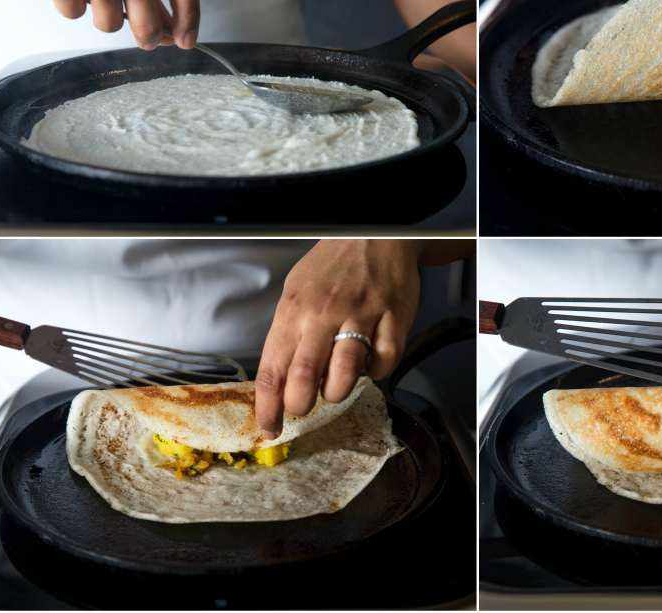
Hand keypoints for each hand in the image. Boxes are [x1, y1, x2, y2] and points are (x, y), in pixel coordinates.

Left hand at [254, 240, 423, 432]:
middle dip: (300, 406)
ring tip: (336, 387)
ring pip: (344, 375)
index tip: (269, 427)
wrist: (374, 235)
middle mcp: (323, 314)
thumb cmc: (332, 267)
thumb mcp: (295, 292)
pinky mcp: (393, 317)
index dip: (268, 407)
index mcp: (293, 310)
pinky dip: (376, 372)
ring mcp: (361, 315)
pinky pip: (384, 361)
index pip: (272, 370)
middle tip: (304, 407)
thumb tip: (276, 381)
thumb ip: (286, 334)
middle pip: (304, 378)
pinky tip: (370, 362)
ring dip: (336, 393)